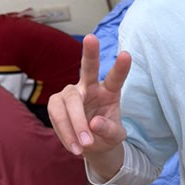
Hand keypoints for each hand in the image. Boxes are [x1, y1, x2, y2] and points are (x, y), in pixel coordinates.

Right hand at [48, 34, 131, 173]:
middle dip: (89, 53)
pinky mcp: (57, 104)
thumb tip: (94, 123)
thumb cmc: (105, 134)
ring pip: (70, 101)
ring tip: (86, 145)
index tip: (127, 54)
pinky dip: (66, 133)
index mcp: (109, 92)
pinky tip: (76, 147)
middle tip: (91, 37)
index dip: (121, 67)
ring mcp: (72, 94)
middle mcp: (90, 87)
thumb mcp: (115, 137)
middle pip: (87, 69)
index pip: (115, 78)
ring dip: (76, 124)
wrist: (89, 145)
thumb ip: (109, 130)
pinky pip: (57, 116)